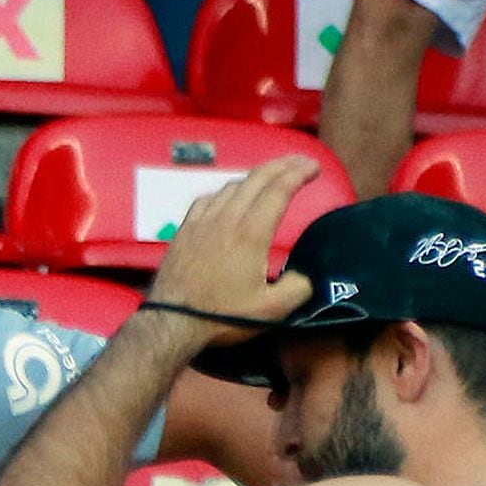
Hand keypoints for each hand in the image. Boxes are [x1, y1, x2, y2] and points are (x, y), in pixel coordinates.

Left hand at [147, 153, 321, 333]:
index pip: (279, 188)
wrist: (171, 322)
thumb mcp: (271, 310)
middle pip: (258, 178)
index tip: (314, 167)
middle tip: (300, 162)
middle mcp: (226, 218)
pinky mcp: (184, 230)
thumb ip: (297, 288)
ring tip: (271, 180)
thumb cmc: (221, 316)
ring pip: (232, 185)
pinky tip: (230, 198)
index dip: (300, 172)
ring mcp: (202, 221)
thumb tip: (302, 276)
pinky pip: (208, 199)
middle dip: (283, 164)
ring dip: (256, 177)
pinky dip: (227, 191)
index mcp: (251, 232)